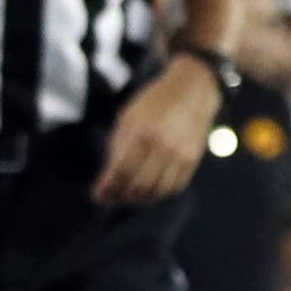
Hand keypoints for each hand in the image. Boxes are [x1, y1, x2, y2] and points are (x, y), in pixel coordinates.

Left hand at [95, 59, 221, 204]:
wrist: (192, 91)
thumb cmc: (154, 102)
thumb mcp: (128, 117)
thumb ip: (118, 145)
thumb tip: (109, 176)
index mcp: (141, 134)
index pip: (121, 171)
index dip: (108, 187)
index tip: (97, 195)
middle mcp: (162, 148)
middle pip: (139, 185)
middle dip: (121, 196)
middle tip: (111, 198)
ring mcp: (180, 156)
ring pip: (157, 191)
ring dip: (140, 199)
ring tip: (129, 196)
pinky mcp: (193, 161)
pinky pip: (175, 187)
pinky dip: (160, 194)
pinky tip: (150, 190)